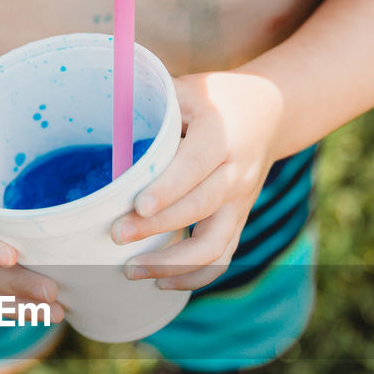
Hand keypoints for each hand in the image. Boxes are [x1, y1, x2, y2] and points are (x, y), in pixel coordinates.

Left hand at [110, 71, 284, 290]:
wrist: (269, 113)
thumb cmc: (216, 99)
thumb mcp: (189, 89)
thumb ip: (153, 102)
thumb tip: (103, 106)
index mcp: (220, 136)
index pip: (196, 166)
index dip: (169, 189)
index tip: (139, 206)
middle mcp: (235, 174)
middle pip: (199, 209)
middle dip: (157, 228)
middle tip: (115, 235)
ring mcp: (239, 204)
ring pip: (214, 245)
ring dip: (173, 264)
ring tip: (131, 271)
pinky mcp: (238, 222)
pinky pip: (221, 259)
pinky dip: (193, 278)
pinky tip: (159, 284)